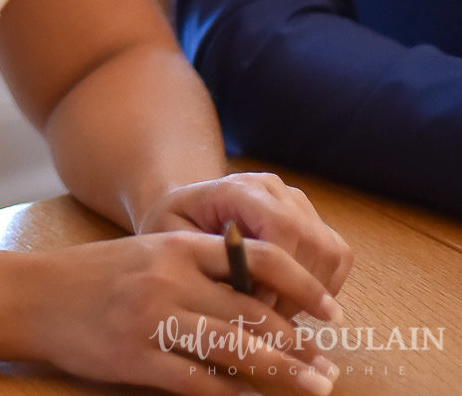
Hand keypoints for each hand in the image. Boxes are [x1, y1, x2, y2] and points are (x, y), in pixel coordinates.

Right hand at [29, 231, 342, 395]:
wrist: (30, 296)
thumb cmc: (91, 276)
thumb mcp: (145, 253)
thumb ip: (195, 266)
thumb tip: (260, 295)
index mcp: (175, 248)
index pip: (259, 259)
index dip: (302, 285)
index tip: (330, 310)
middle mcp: (169, 279)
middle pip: (256, 311)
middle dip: (301, 343)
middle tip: (329, 366)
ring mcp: (153, 320)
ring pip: (236, 348)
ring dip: (283, 371)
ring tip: (313, 386)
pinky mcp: (136, 357)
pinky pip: (199, 381)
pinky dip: (233, 393)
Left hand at [138, 174, 353, 298]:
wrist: (184, 207)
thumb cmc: (173, 225)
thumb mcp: (171, 240)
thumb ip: (205, 261)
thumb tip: (243, 297)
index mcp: (239, 188)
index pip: (283, 227)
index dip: (280, 273)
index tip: (259, 306)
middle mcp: (275, 190)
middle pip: (314, 244)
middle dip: (297, 291)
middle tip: (269, 320)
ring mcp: (298, 204)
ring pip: (332, 253)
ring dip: (313, 293)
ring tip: (277, 314)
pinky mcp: (313, 222)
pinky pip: (338, 258)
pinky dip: (323, 287)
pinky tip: (292, 301)